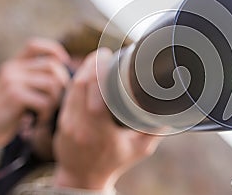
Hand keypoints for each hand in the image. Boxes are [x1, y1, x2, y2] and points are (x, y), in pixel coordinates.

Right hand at [0, 38, 69, 157]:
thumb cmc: (9, 113)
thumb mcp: (20, 90)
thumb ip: (35, 78)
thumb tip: (67, 70)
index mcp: (14, 65)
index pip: (35, 45)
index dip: (54, 50)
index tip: (65, 63)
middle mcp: (12, 69)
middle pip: (52, 66)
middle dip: (62, 84)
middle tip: (56, 101)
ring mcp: (12, 80)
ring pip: (52, 84)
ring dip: (55, 101)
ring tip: (46, 112)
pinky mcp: (14, 95)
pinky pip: (45, 101)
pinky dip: (47, 113)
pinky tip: (39, 120)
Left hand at [53, 48, 160, 190]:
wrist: (82, 178)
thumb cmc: (113, 163)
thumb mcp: (139, 150)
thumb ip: (155, 131)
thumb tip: (170, 111)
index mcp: (100, 132)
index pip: (95, 94)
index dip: (98, 70)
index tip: (107, 56)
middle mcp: (80, 126)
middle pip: (81, 85)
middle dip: (91, 64)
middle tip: (103, 53)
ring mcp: (67, 123)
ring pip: (72, 88)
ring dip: (83, 70)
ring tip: (96, 59)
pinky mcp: (61, 121)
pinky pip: (68, 94)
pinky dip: (77, 80)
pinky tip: (86, 73)